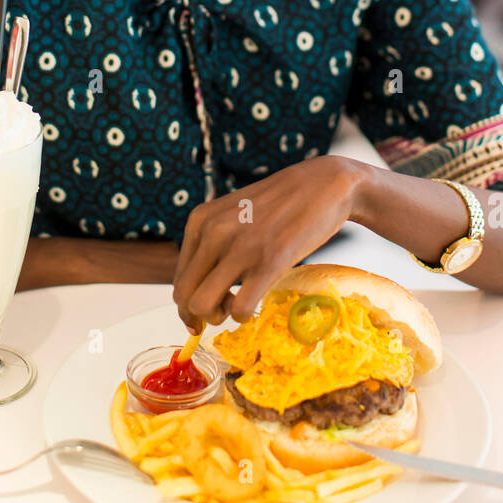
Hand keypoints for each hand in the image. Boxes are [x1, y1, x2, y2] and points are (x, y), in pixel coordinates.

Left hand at [172, 156, 361, 329]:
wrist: (323, 184)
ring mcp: (240, 248)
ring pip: (202, 305)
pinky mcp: (268, 262)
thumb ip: (213, 239)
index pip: (179, 276)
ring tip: (236, 305)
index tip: (206, 310)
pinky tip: (254, 302)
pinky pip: (240, 309)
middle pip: (183, 295)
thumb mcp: (234, 211)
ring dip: (217, 317)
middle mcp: (214, 233)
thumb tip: (199, 284)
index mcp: (201, 219)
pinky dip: (243, 316)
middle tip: (218, 315)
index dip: (188, 301)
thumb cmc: (279, 203)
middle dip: (196, 316)